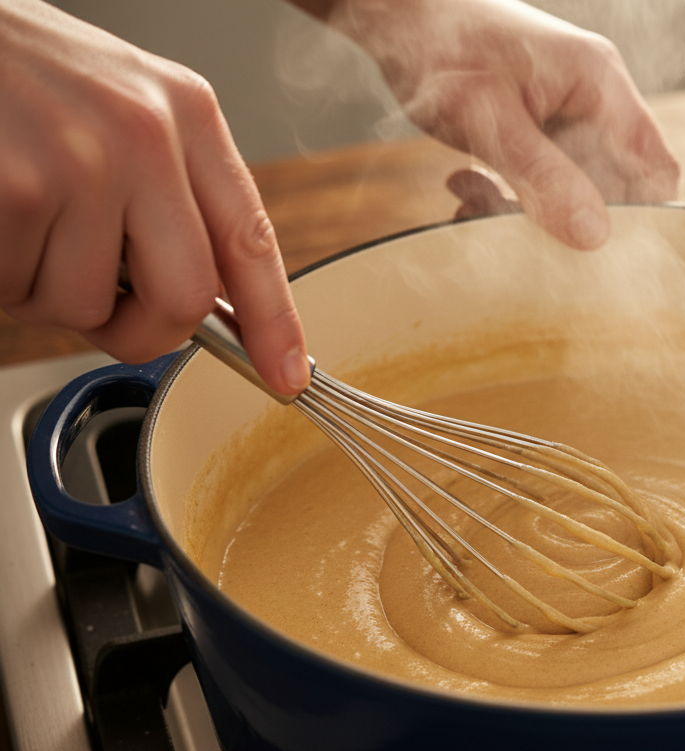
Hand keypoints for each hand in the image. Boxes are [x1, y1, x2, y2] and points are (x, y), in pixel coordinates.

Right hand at [0, 0, 308, 394]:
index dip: (273, 321)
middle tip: (103, 310)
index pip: (252, 239)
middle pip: (184, 297)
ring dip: (45, 291)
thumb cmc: (20, 72)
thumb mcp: (124, 107)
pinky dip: (1, 276)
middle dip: (141, 329)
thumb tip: (201, 295)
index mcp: (188, 114)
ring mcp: (83, 162)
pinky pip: (19, 289)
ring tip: (23, 222)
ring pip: (86, 305)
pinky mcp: (18, 190)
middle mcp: (147, 135)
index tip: (285, 373)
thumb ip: (171, 191)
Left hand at [304, 0, 679, 248]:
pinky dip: (506, 193)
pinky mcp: (535, 124)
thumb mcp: (489, 117)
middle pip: (611, 184)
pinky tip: (465, 187)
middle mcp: (592, 97)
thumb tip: (596, 236)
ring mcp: (564, 111)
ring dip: (524, 208)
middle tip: (510, 224)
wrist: (396, 11)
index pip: (654, 166)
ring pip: (570, 187)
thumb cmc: (442, 45)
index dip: (640, 217)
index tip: (596, 251)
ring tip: (471, 203)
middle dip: (564, 217)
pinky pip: (540, 177)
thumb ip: (544, 176)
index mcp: (600, 82)